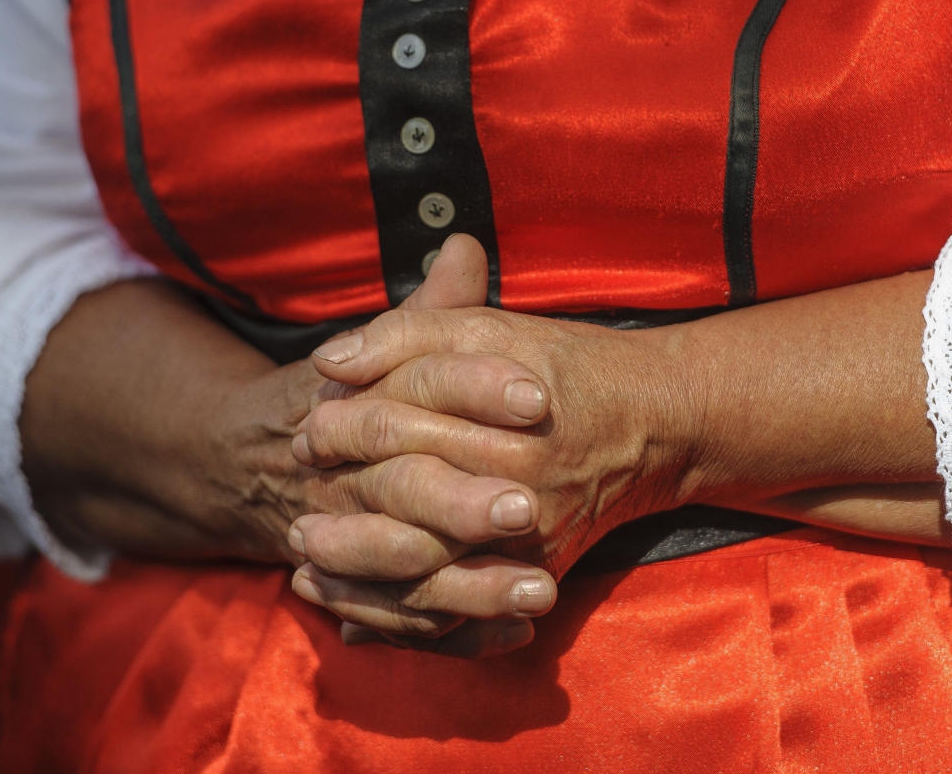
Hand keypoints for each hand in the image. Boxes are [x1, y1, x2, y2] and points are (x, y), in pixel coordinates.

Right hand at [20, 238, 560, 656]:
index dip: (475, 386)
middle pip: (402, 483)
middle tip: (532, 505)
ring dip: (471, 585)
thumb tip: (468, 244)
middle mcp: (343, 470)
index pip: (416, 382)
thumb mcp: (378, 347)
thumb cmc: (336, 396)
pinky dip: (453, 634)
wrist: (236, 463)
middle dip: (464, 500)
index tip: (538, 394)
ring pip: (401, 565)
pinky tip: (514, 639)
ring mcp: (341, 534)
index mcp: (354, 397)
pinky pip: (397, 618)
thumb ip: (430, 309)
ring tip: (542, 592)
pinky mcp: (350, 585)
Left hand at [287, 242, 946, 649]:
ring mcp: (531, 540)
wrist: (658, 421)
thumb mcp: (487, 328)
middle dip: (347, 520)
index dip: (344, 429)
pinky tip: (359, 617)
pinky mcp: (541, 575)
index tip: (302, 428)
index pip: (401, 427)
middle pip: (411, 510)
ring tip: (308, 571)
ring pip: (433, 575)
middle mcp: (517, 486)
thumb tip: (330, 358)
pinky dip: (410, 623)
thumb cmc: (565, 365)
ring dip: (366, 580)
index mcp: (499, 417)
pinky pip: (468, 616)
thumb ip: (409, 330)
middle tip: (293, 522)